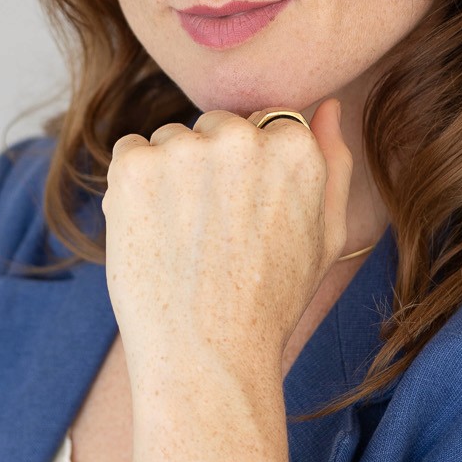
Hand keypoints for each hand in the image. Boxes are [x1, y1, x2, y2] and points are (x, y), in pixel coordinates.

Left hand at [102, 101, 352, 384]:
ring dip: (168, 176)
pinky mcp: (135, 166)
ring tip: (182, 242)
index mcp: (294, 149)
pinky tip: (151, 234)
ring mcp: (185, 149)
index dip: (248, 172)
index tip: (243, 216)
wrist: (208, 355)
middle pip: (215, 126)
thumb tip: (328, 106)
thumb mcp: (326, 236)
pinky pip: (129, 152)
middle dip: (208, 166)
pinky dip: (131, 188)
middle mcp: (242, 138)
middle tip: (211, 235)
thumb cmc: (270, 303)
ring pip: (170, 140)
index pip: (262, 124)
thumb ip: (332, 163)